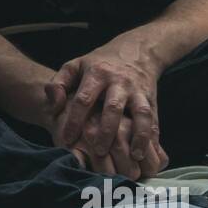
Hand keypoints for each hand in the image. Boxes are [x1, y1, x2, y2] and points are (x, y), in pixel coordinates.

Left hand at [46, 37, 169, 178]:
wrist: (135, 51)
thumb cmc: (98, 64)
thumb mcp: (75, 66)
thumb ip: (58, 84)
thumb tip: (53, 107)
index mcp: (97, 73)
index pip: (84, 99)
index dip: (74, 120)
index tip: (67, 139)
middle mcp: (119, 82)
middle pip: (113, 107)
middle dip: (106, 131)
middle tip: (99, 152)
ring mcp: (138, 91)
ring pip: (141, 114)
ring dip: (138, 135)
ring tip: (133, 157)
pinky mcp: (151, 100)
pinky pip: (153, 120)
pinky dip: (151, 137)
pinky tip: (145, 154)